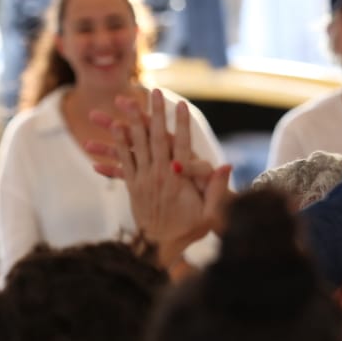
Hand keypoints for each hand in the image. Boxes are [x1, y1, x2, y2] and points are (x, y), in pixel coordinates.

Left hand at [87, 89, 230, 268]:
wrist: (161, 248)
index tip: (181, 104)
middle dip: (155, 113)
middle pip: (156, 138)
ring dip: (131, 122)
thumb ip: (217, 189)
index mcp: (179, 180)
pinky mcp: (133, 187)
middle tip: (154, 92)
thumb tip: (226, 165)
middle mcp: (159, 176)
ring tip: (125, 101)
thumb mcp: (211, 213)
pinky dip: (119, 145)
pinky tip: (114, 129)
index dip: (181, 124)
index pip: (181, 145)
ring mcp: (144, 180)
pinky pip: (124, 162)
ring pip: (136, 146)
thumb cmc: (191, 229)